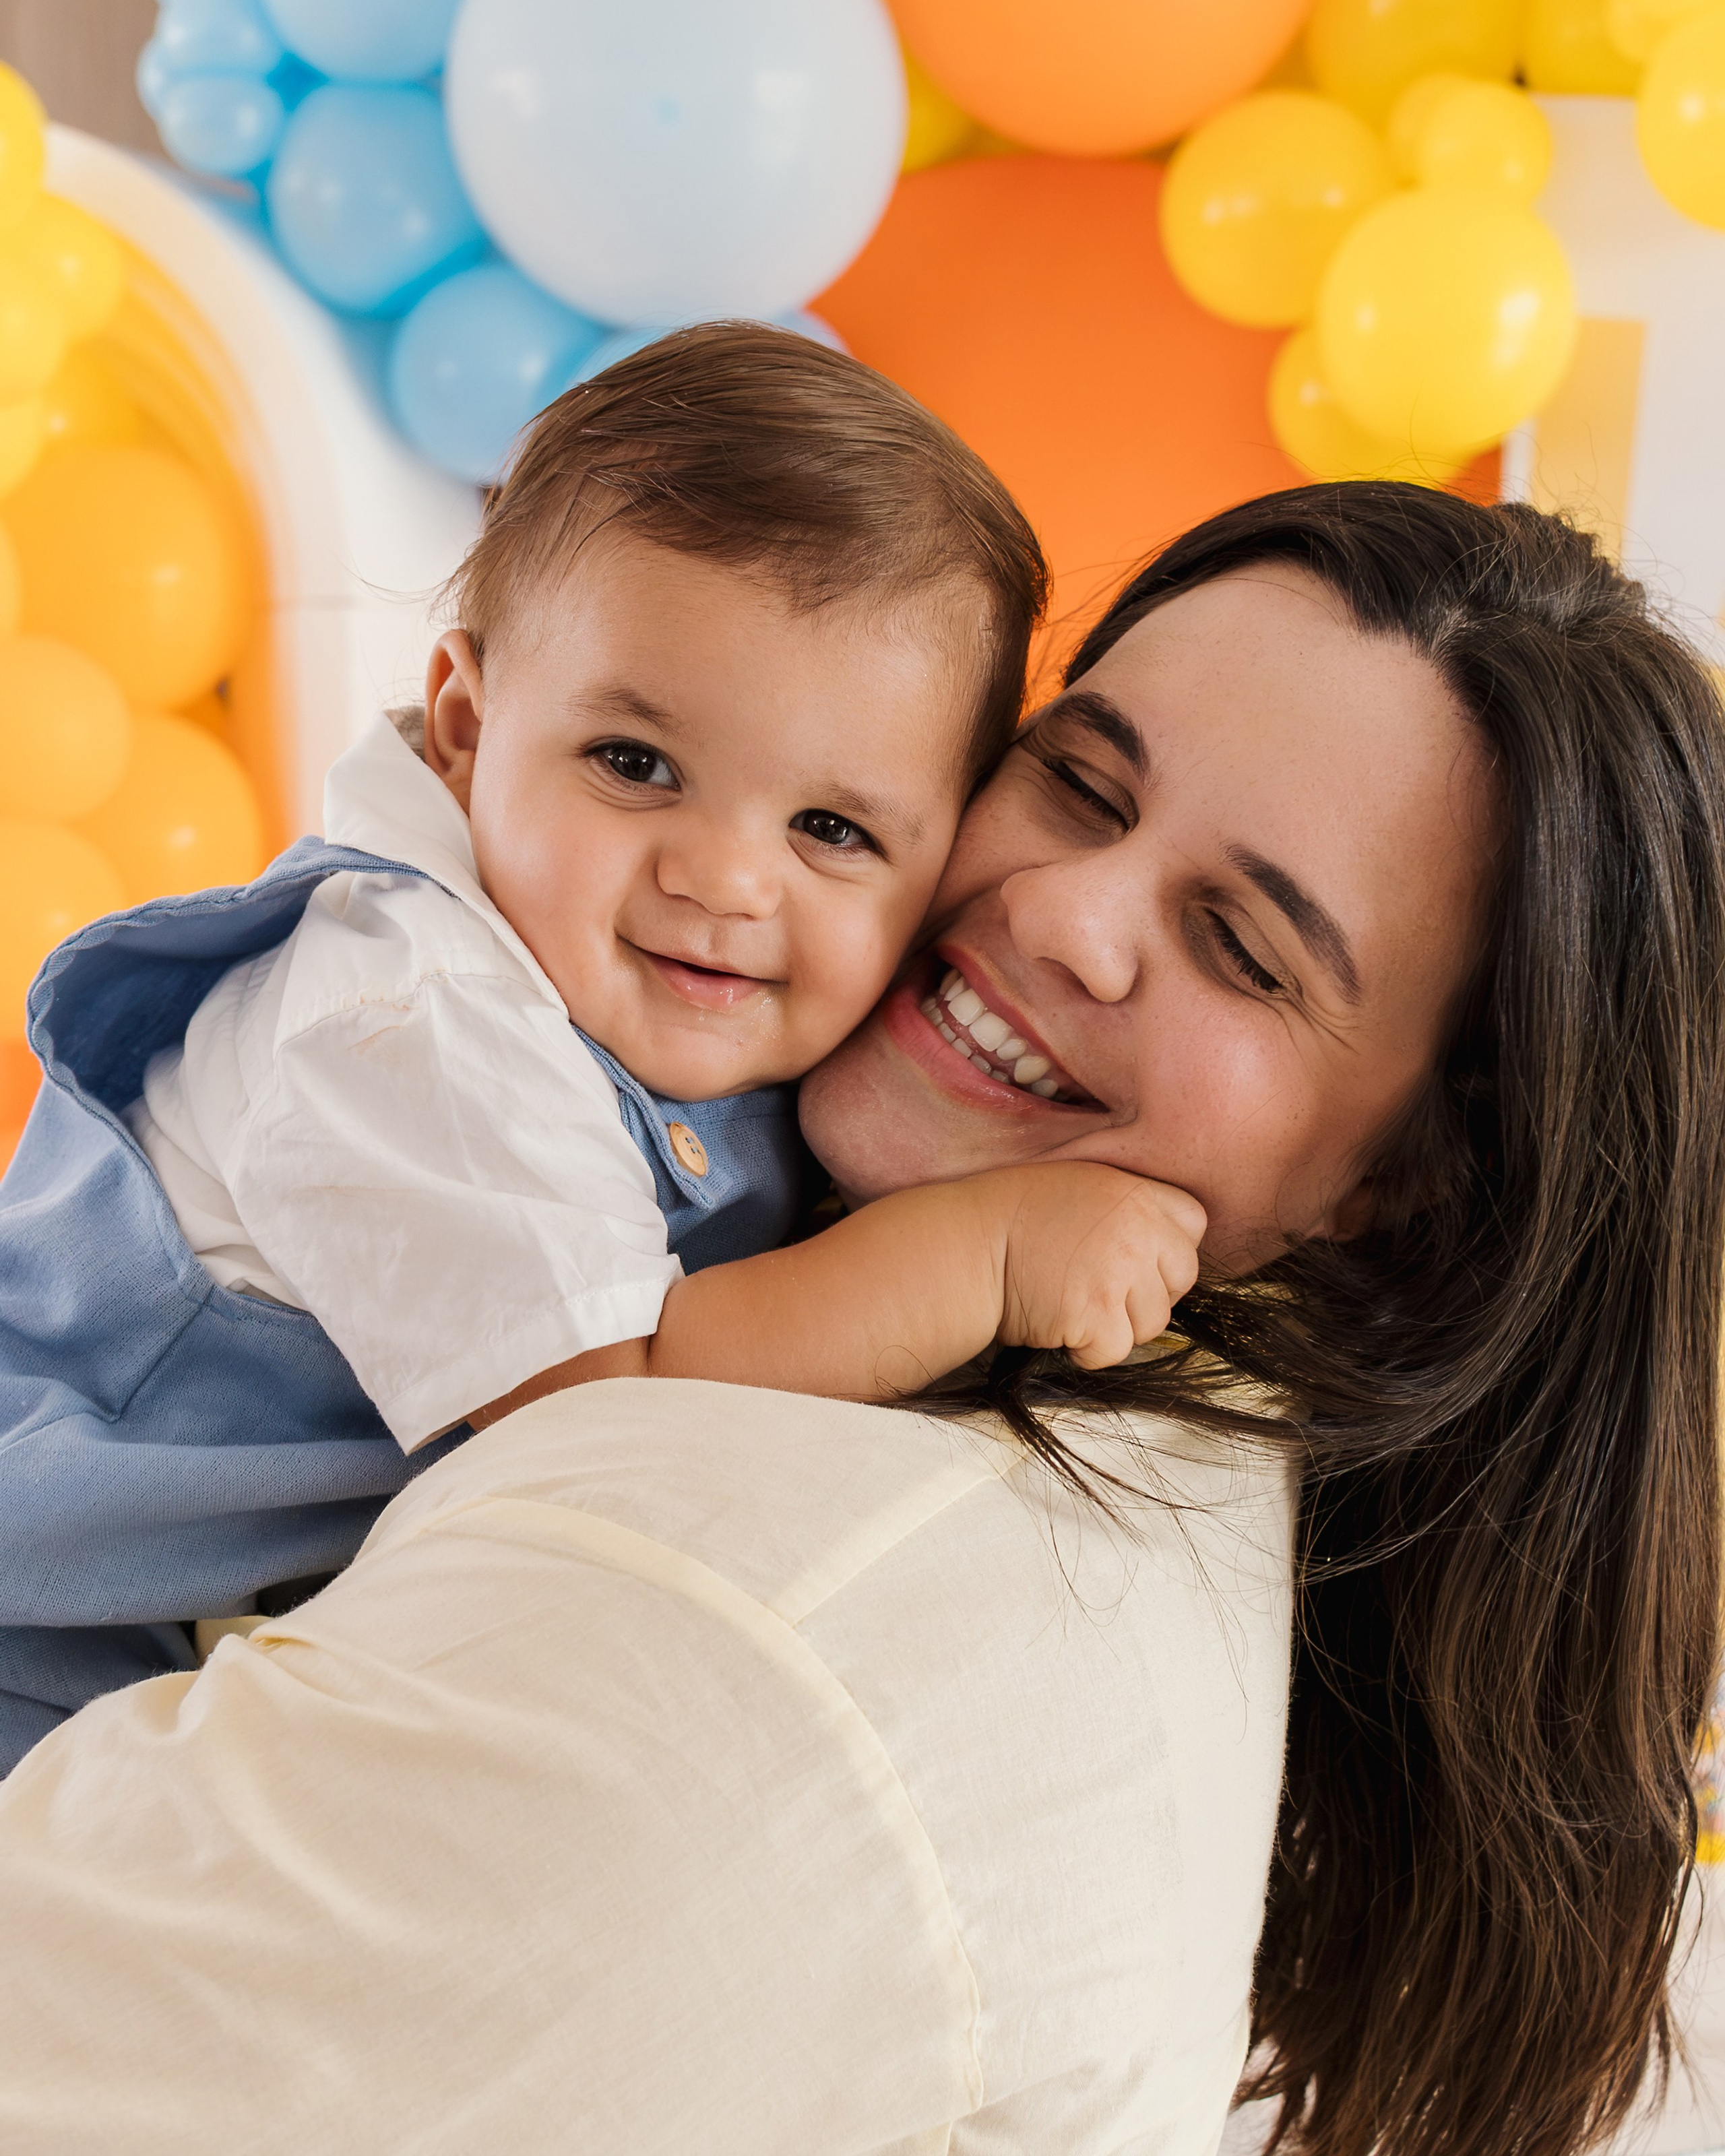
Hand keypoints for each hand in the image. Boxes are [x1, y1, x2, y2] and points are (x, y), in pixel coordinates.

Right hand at [994, 1163, 1205, 1370]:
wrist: (967, 1244)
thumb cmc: (1014, 1215)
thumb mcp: (1081, 1183)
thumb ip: (1127, 1208)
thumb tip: (1159, 1250)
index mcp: (1136, 1192)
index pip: (1192, 1223)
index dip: (1167, 1246)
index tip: (1137, 1256)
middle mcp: (1137, 1231)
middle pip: (1181, 1278)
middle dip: (1149, 1291)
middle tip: (1102, 1288)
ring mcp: (1119, 1274)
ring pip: (1153, 1322)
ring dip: (1117, 1324)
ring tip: (1074, 1303)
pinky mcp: (1096, 1316)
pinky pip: (1115, 1350)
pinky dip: (1088, 1349)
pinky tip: (1059, 1324)